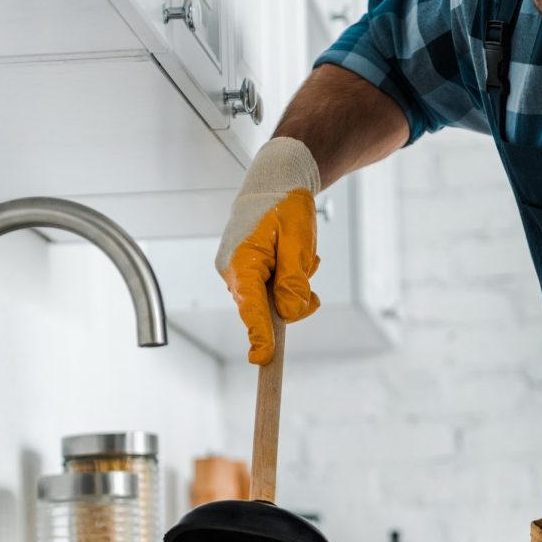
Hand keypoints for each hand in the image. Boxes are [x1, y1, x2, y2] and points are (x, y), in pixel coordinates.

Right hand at [216, 137, 320, 364]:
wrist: (275, 182)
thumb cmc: (285, 205)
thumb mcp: (298, 241)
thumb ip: (294, 280)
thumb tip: (291, 312)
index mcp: (242, 262)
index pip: (252, 308)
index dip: (260, 336)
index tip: (264, 359)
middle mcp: (233, 271)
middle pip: (265, 308)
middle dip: (292, 299)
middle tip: (309, 267)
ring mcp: (237, 272)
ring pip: (270, 300)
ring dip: (291, 285)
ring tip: (301, 255)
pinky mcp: (244, 272)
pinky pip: (269, 289)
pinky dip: (286, 279)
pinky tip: (294, 258)